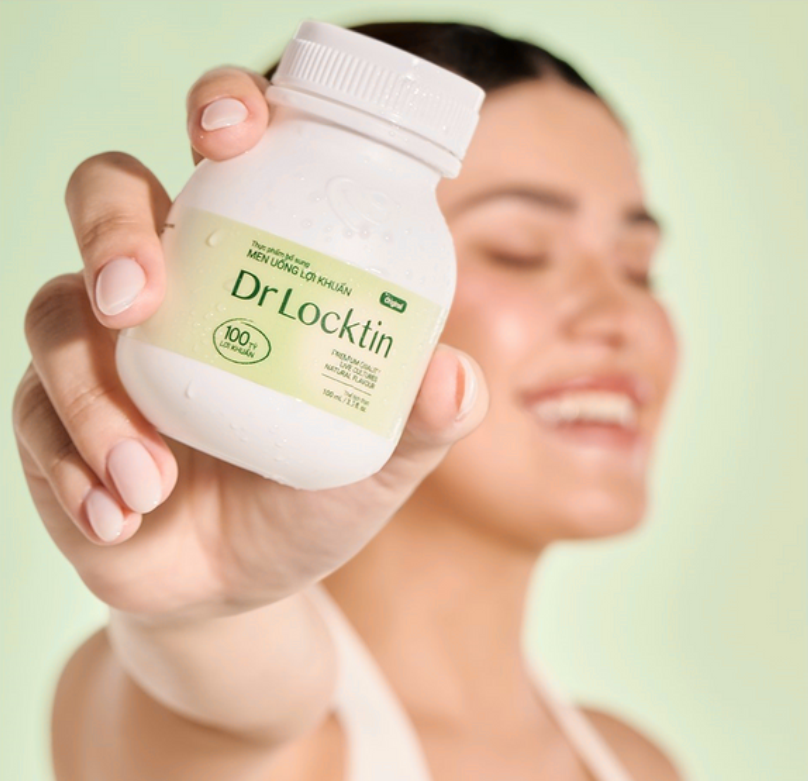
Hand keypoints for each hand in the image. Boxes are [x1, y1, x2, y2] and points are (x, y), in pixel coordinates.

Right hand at [13, 67, 487, 621]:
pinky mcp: (55, 420)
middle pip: (109, 197)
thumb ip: (424, 418)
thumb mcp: (380, 460)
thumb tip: (453, 376)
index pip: (224, 157)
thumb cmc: (313, 498)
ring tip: (149, 479)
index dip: (222, 113)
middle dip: (113, 231)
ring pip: (57, 317)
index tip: (231, 131)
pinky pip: (35, 418)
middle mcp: (169, 290)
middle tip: (138, 298)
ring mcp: (104, 352)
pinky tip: (119, 516)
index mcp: (248, 268)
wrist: (245, 581)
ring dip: (96, 401)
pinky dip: (74, 469)